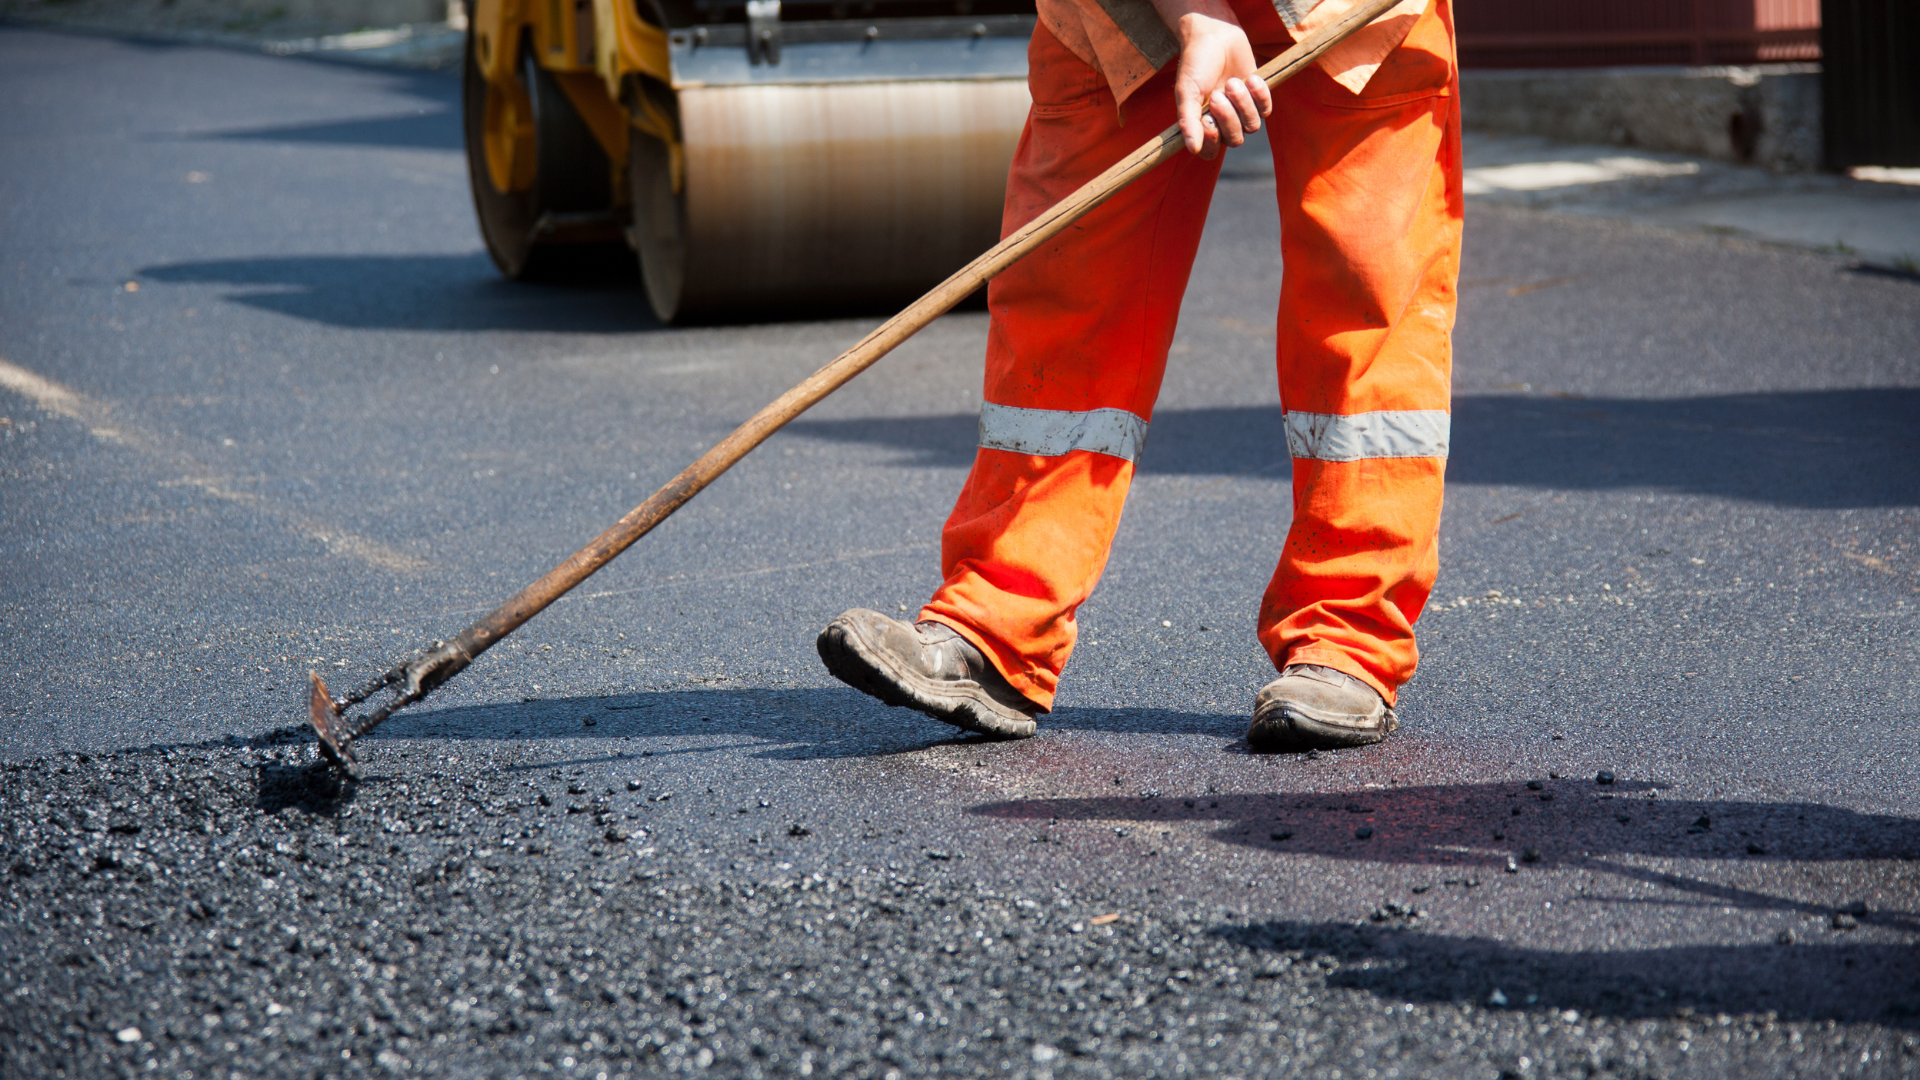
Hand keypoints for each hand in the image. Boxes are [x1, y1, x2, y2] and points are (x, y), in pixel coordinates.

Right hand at [1150, 0, 1271, 157]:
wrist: (1215, 35)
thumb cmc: (1196, 64)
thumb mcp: (1186, 92)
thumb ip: (1188, 121)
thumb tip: (1191, 149)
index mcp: (1203, 124)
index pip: (1211, 152)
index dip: (1212, 141)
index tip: (1206, 121)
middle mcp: (1223, 122)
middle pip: (1235, 140)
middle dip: (1228, 117)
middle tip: (1217, 94)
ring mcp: (1242, 110)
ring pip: (1252, 126)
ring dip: (1242, 103)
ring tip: (1232, 81)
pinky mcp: (1258, 97)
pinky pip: (1266, 110)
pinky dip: (1259, 94)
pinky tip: (1251, 78)